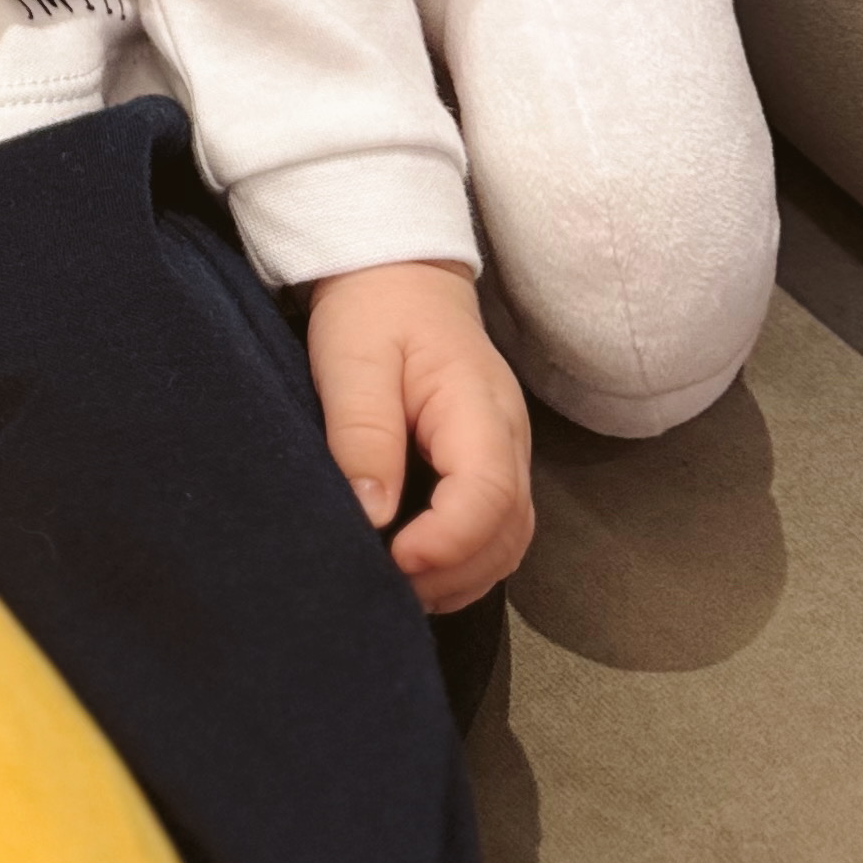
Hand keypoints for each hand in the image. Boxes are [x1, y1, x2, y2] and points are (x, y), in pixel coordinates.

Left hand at [302, 260, 533, 613]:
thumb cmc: (373, 310)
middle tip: (389, 587)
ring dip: (462, 576)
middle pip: (508, 529)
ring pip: (509, 538)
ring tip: (400, 589)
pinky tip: (421, 571)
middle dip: (454, 571)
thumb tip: (373, 515)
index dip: (449, 541)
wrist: (397, 272)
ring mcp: (506, 452)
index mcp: (478, 405)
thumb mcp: (353, 360)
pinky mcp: (490, 463)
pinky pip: (496, 529)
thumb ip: (364, 432)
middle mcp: (507, 437)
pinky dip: (465, 562)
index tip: (395, 559)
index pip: (490, 493)